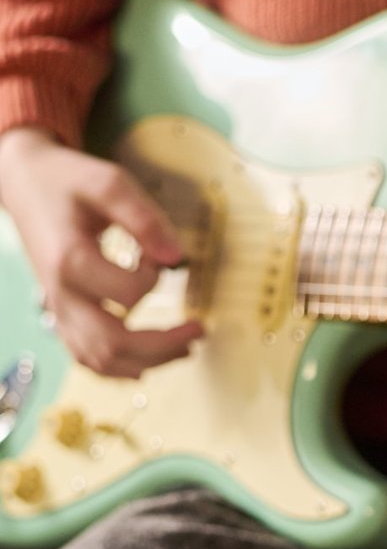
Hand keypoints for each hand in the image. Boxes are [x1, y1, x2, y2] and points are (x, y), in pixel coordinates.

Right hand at [0, 126, 201, 377]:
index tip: (159, 256)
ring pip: (99, 358)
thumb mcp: (110, 184)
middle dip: (163, 346)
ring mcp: (57, 307)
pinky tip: (145, 365)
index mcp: (71, 260)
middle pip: (112, 343)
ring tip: (185, 348)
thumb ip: (145, 218)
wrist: (24, 183)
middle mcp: (61, 293)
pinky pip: (84, 354)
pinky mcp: (59, 311)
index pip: (129, 294)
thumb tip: (177, 257)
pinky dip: (117, 366)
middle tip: (199, 331)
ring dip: (147, 361)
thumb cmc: (69, 181)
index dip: (156, 278)